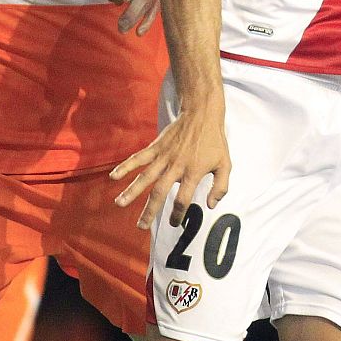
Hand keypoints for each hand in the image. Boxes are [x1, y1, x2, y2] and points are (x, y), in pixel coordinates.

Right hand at [110, 105, 230, 229]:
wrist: (201, 114)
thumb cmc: (214, 141)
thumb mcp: (226, 164)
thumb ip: (221, 187)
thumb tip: (211, 205)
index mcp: (193, 172)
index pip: (183, 199)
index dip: (178, 214)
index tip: (174, 223)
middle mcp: (176, 166)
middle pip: (160, 192)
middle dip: (150, 211)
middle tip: (141, 226)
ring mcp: (164, 156)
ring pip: (146, 177)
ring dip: (132, 191)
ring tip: (120, 204)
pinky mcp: (156, 147)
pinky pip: (139, 158)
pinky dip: (126, 166)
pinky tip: (114, 176)